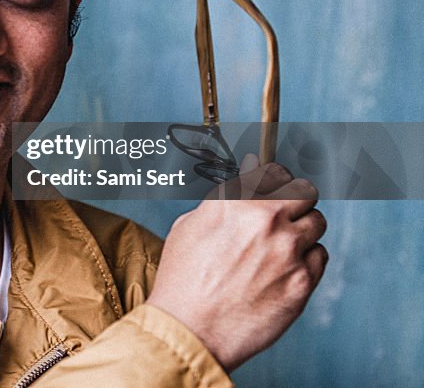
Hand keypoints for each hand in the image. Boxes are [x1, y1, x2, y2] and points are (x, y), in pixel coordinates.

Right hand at [146, 156, 327, 372]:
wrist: (190, 330)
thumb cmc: (182, 281)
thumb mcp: (189, 227)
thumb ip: (223, 201)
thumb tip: (245, 178)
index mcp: (236, 202)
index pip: (275, 172)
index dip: (275, 180)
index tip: (274, 189)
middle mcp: (266, 220)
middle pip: (306, 192)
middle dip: (295, 202)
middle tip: (284, 216)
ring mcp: (289, 251)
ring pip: (318, 222)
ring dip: (303, 230)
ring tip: (282, 247)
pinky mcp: (304, 281)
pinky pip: (320, 256)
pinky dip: (307, 259)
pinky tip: (284, 270)